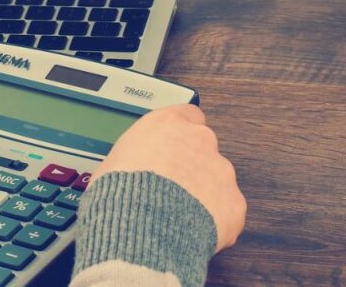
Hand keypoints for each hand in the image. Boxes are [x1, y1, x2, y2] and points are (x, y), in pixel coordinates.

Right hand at [92, 105, 245, 252]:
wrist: (140, 227)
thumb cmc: (120, 193)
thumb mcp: (112, 162)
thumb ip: (134, 158)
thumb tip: (128, 170)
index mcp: (169, 124)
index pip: (187, 115)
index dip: (180, 135)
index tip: (173, 147)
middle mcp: (199, 141)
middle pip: (203, 149)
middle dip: (191, 167)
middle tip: (171, 188)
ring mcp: (221, 171)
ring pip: (217, 180)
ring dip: (203, 194)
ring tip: (178, 215)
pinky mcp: (233, 202)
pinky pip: (227, 210)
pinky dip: (214, 221)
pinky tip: (192, 230)